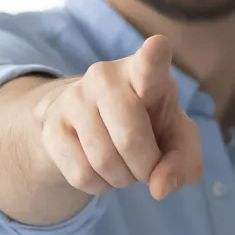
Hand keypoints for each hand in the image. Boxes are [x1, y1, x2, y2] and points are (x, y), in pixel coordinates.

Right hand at [31, 35, 201, 199]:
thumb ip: (184, 162)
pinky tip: (101, 170)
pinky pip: (81, 174)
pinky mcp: (51, 126)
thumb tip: (159, 188)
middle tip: (148, 166)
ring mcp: (73, 99)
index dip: (153, 57)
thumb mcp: (177, 139)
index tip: (158, 46)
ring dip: (123, 179)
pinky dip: (99, 185)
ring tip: (125, 166)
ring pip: (104, 161)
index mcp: (145, 72)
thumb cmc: (148, 126)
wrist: (92, 124)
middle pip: (130, 138)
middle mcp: (105, 76)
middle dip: (146, 167)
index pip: (149, 63)